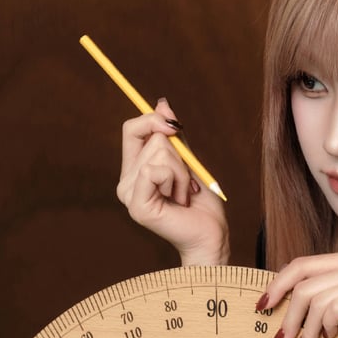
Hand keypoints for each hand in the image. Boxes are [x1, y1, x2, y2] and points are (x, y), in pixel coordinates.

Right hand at [116, 99, 229, 265]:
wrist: (211, 234)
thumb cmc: (201, 202)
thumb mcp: (188, 161)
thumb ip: (174, 136)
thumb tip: (162, 103)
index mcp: (134, 171)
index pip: (132, 130)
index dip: (153, 120)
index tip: (176, 127)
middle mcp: (126, 182)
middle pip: (151, 138)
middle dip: (180, 156)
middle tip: (187, 182)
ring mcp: (129, 195)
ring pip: (159, 153)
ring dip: (182, 171)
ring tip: (185, 193)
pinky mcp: (137, 205)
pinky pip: (156, 170)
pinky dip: (177, 180)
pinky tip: (180, 200)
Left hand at [260, 250, 337, 337]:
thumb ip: (316, 296)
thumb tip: (275, 300)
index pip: (301, 265)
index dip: (277, 285)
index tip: (263, 306)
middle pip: (304, 285)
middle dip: (288, 316)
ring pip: (316, 300)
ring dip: (306, 330)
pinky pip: (334, 310)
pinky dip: (326, 327)